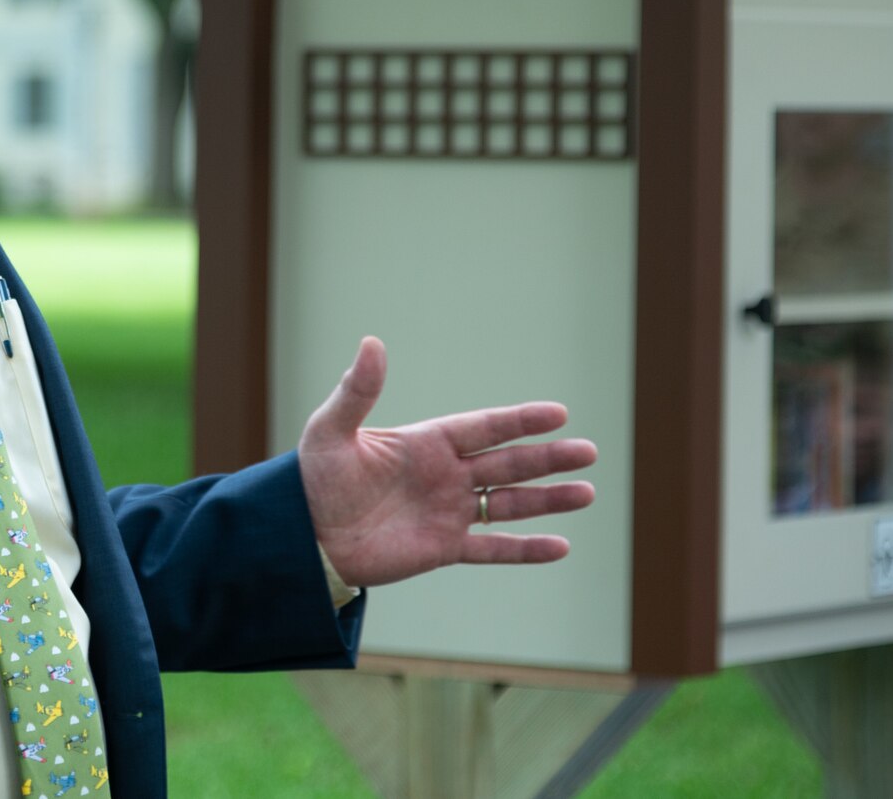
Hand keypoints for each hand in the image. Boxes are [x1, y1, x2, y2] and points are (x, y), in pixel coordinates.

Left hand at [298, 336, 596, 588]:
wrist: (303, 534)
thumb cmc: (314, 478)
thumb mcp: (331, 431)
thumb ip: (357, 392)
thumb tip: (372, 342)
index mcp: (426, 443)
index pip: (484, 428)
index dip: (520, 421)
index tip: (559, 413)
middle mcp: (445, 475)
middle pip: (507, 463)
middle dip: (548, 459)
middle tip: (589, 452)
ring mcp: (447, 512)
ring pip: (508, 504)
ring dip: (547, 500)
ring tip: (588, 493)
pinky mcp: (442, 548)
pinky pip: (492, 549)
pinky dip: (524, 550)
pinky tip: (560, 547)